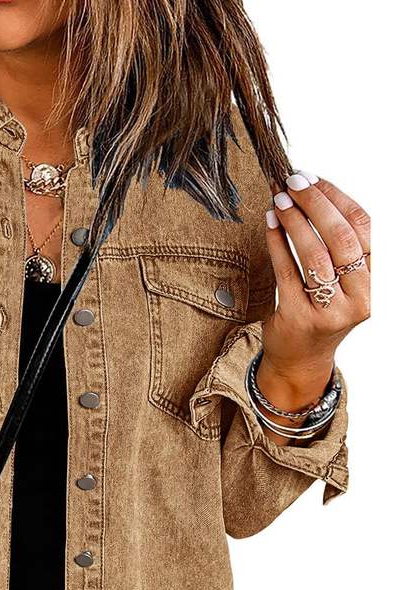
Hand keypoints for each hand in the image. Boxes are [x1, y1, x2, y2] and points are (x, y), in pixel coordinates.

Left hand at [259, 170, 370, 410]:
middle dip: (316, 204)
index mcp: (371, 282)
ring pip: (315, 255)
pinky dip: (277, 244)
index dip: (337, 198)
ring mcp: (328, 311)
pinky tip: (269, 224)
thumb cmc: (318, 313)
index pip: (363, 228)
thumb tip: (312, 192)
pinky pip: (287, 273)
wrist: (300, 360)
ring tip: (279, 200)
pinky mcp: (298, 318)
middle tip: (292, 182)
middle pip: (341, 239)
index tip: (314, 178)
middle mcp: (356, 298)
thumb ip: (336, 248)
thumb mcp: (340, 283)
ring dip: (295, 221)